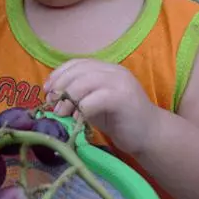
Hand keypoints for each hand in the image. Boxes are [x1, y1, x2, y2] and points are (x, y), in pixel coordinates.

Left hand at [44, 59, 158, 155]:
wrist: (151, 135)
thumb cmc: (120, 120)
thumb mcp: (95, 102)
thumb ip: (79, 94)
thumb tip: (52, 97)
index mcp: (106, 68)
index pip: (77, 63)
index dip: (59, 74)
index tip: (47, 90)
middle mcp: (113, 71)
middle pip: (78, 71)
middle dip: (60, 87)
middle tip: (51, 103)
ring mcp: (119, 82)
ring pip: (84, 82)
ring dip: (67, 98)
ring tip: (60, 113)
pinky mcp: (123, 98)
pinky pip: (95, 99)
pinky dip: (81, 108)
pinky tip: (76, 119)